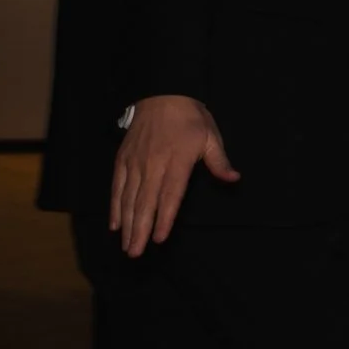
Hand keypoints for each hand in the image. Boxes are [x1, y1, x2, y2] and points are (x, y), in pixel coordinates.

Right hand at [109, 95, 237, 256]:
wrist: (162, 95)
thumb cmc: (190, 118)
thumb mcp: (211, 136)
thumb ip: (220, 161)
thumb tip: (234, 179)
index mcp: (177, 161)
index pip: (170, 196)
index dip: (164, 218)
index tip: (159, 239)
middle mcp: (153, 165)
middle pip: (145, 203)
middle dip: (141, 230)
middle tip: (136, 253)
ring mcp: (135, 163)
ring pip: (129, 199)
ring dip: (127, 224)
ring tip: (127, 245)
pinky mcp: (122, 160)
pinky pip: (117, 187)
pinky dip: (115, 207)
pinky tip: (115, 224)